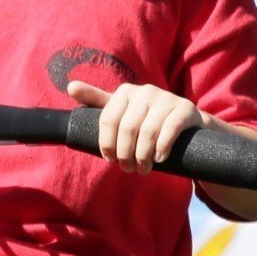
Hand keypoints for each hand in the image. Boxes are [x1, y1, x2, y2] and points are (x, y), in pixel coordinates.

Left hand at [67, 78, 201, 175]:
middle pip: (127, 128)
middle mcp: (145, 91)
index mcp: (125, 92)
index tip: (110, 159)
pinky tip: (159, 159)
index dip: (107, 144)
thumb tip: (70, 86)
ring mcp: (166, 98)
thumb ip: (96, 99)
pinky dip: (162, 148)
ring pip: (148, 131)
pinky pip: (170, 129)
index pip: (108, 119)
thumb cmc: (145, 119)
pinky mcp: (185, 109)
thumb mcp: (121, 109)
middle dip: (125, 154)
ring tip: (143, 169)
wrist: (186, 122)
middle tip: (128, 168)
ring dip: (143, 156)